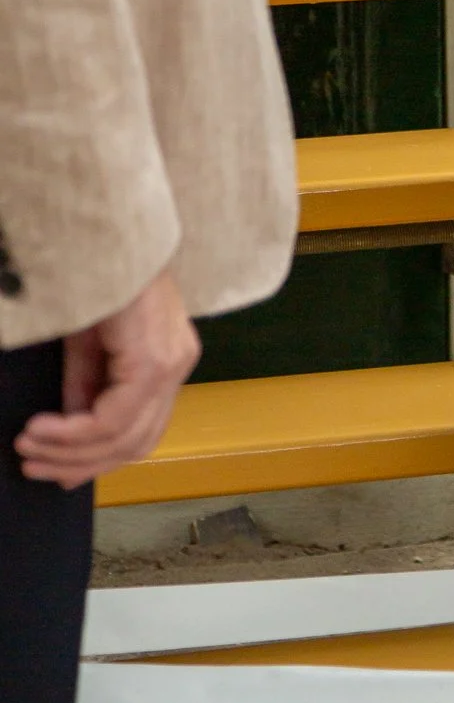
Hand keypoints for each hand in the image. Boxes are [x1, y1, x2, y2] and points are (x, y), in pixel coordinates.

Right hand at [14, 271, 199, 489]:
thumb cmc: (99, 272)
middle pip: (137, 442)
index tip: (56, 471)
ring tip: (28, 449)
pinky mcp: (154, 360)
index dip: (98, 459)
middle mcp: (177, 363)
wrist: (106, 230)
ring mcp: (170, 363)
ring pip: (125, 436)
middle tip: (34, 467)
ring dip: (70, 451)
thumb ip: (87, 385)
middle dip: (80, 462)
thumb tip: (73, 430)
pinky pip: (114, 417)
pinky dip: (73, 432)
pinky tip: (41, 429)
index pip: (141, 429)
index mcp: (167, 358)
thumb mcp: (89, 339)